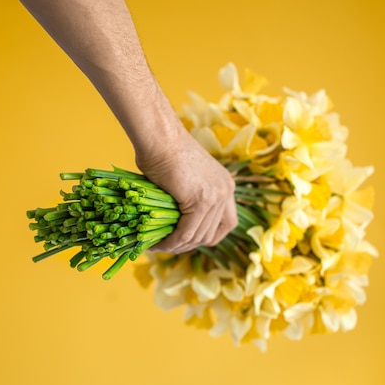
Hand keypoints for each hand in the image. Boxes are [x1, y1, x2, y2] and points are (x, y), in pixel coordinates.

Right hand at [136, 128, 237, 253]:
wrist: (160, 137)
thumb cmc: (164, 151)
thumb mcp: (184, 179)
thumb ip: (187, 199)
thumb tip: (175, 225)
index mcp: (226, 185)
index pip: (226, 224)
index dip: (208, 237)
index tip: (187, 241)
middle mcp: (226, 191)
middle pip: (212, 234)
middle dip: (189, 245)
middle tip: (166, 246)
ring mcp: (216, 196)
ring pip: (198, 236)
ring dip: (177, 246)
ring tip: (158, 247)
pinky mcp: (201, 201)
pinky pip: (186, 232)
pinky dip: (172, 242)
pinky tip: (158, 244)